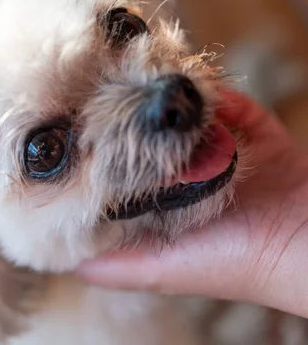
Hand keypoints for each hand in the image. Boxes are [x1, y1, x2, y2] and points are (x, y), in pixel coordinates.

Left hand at [77, 89, 307, 318]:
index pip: (134, 177)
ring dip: (176, 108)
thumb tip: (70, 265)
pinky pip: (234, 107)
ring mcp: (228, 157)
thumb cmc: (227, 260)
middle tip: (116, 99)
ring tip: (151, 87)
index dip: (111, 158)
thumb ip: (115, 267)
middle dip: (142, 125)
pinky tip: (195, 88)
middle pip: (161, 145)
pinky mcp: (259, 137)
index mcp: (172, 208)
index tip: (85, 135)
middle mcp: (196, 182)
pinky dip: (218, 98)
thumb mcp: (158, 268)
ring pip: (192, 123)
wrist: (302, 241)